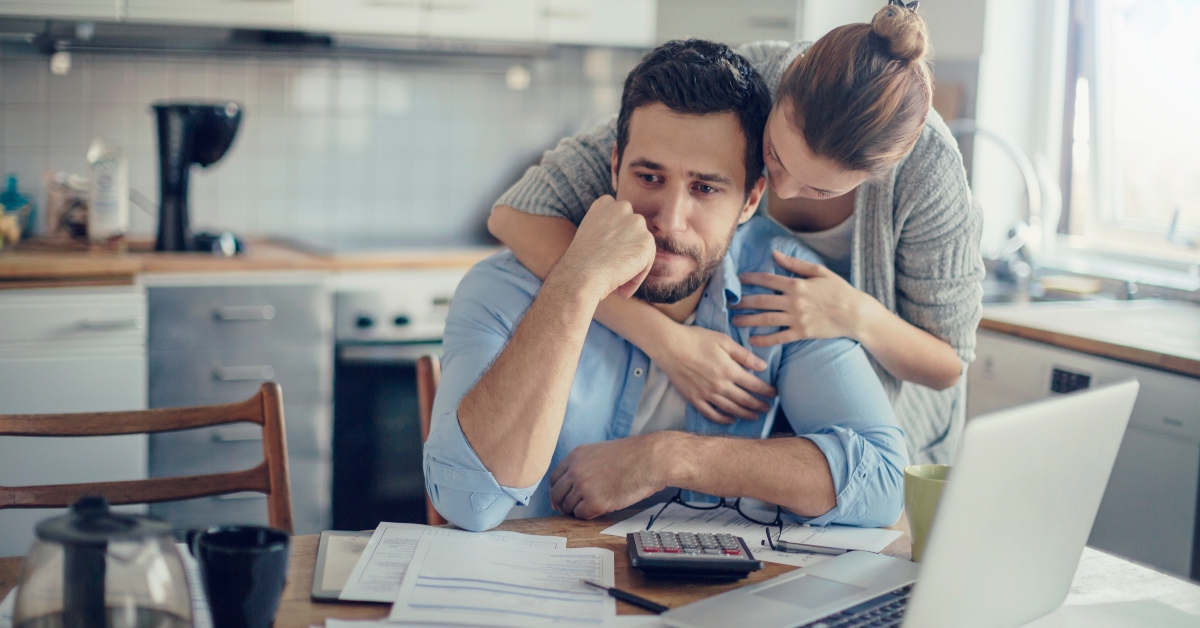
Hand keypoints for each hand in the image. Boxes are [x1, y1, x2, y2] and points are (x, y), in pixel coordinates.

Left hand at [549, 435, 668, 518]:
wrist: (649, 460)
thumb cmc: (632, 456)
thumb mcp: (600, 452)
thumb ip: (584, 465)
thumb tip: (575, 483)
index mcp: (576, 456)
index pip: (554, 478)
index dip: (556, 491)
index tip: (559, 499)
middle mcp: (575, 471)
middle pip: (557, 494)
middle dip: (562, 504)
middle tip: (569, 511)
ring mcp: (583, 487)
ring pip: (568, 506)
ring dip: (577, 510)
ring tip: (591, 508)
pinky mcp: (595, 502)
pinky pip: (581, 515)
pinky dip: (587, 515)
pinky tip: (599, 509)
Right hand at [555, 195, 655, 299]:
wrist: (580, 275)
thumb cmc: (580, 263)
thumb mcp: (590, 234)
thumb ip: (608, 229)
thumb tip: (624, 241)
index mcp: (605, 203)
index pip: (621, 218)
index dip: (616, 238)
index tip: (606, 254)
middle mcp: (622, 207)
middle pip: (634, 231)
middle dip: (627, 249)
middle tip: (612, 268)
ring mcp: (636, 223)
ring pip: (642, 247)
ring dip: (633, 263)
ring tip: (616, 281)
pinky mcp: (647, 241)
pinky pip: (646, 263)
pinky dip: (636, 277)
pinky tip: (622, 288)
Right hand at [650, 324, 775, 423]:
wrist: (669, 345)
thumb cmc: (697, 339)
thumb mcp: (724, 341)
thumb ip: (744, 355)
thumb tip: (763, 367)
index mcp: (729, 370)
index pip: (755, 385)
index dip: (767, 391)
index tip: (775, 394)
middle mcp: (720, 386)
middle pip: (745, 400)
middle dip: (759, 405)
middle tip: (768, 408)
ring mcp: (706, 394)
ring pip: (731, 409)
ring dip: (745, 414)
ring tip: (755, 416)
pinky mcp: (694, 399)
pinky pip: (711, 414)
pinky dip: (723, 419)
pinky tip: (731, 419)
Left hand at [732, 250, 869, 345]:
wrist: (855, 314)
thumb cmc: (839, 290)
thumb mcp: (819, 271)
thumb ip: (795, 263)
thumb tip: (775, 254)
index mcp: (797, 284)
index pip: (768, 280)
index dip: (751, 278)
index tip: (738, 279)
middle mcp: (793, 301)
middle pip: (762, 301)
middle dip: (743, 302)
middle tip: (730, 304)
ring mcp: (797, 318)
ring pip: (766, 319)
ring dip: (748, 320)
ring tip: (735, 321)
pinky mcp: (801, 333)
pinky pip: (779, 337)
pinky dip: (764, 339)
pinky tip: (752, 340)